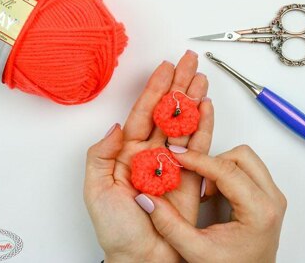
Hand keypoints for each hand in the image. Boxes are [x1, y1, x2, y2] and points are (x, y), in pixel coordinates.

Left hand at [84, 50, 213, 261]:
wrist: (143, 257)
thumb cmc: (117, 229)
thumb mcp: (96, 189)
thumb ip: (101, 154)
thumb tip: (116, 126)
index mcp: (127, 154)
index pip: (142, 113)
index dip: (154, 90)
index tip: (164, 68)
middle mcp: (151, 154)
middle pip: (166, 112)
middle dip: (178, 85)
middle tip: (188, 61)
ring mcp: (172, 163)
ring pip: (185, 123)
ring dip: (193, 99)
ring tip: (200, 77)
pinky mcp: (191, 176)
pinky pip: (199, 146)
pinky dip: (205, 125)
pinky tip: (207, 106)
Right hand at [139, 145, 286, 262]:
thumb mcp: (195, 251)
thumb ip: (169, 225)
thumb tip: (148, 199)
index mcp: (259, 212)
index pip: (227, 170)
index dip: (198, 160)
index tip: (177, 155)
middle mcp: (271, 200)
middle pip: (241, 156)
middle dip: (212, 163)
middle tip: (193, 178)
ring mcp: (273, 196)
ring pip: (246, 159)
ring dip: (221, 167)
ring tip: (206, 190)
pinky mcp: (268, 196)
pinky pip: (248, 169)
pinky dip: (227, 172)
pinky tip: (214, 190)